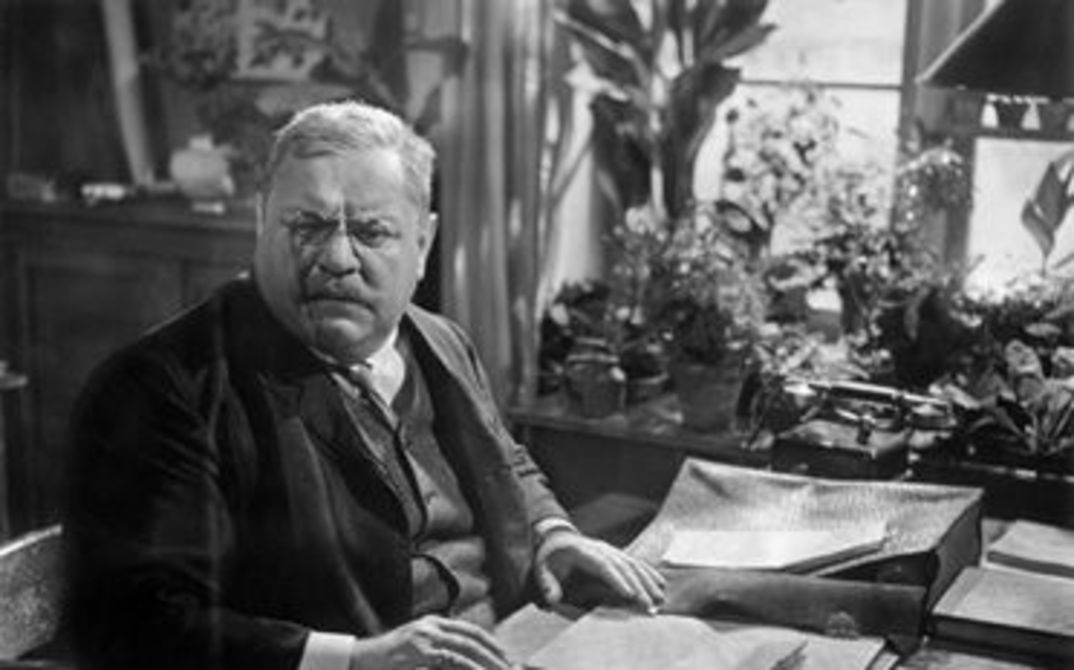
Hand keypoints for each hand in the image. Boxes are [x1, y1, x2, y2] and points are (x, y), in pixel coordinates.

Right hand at [349, 615, 512, 669]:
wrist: (358, 660)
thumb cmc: (386, 661)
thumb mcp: (415, 651)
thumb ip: (436, 654)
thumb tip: (461, 661)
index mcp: (432, 623)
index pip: (469, 630)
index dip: (490, 643)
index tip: (506, 657)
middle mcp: (431, 626)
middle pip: (472, 637)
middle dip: (494, 653)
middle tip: (510, 666)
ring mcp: (425, 637)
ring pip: (465, 647)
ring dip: (486, 661)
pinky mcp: (419, 651)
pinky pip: (451, 659)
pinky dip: (469, 666)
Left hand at [533, 530, 665, 611]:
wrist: (556, 538)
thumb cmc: (549, 557)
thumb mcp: (542, 568)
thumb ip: (547, 583)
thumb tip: (552, 599)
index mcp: (583, 552)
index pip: (604, 566)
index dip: (618, 580)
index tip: (630, 595)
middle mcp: (601, 549)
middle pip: (623, 567)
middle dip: (639, 586)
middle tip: (650, 605)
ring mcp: (610, 550)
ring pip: (633, 564)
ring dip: (648, 581)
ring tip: (660, 598)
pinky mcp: (616, 554)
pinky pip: (635, 562)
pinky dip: (649, 573)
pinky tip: (660, 584)